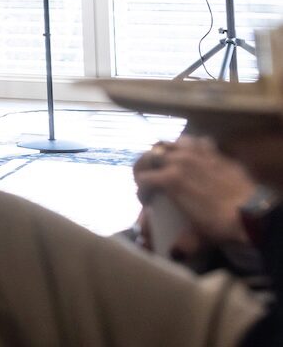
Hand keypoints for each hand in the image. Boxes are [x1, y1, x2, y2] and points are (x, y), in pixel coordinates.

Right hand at [133, 136, 251, 245]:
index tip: (146, 202)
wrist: (253, 213)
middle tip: (149, 179)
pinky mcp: (214, 153)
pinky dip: (190, 146)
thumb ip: (182, 243)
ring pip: (171, 143)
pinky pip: (196, 141)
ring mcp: (197, 154)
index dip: (141, 191)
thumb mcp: (197, 236)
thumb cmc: (220, 224)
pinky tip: (192, 155)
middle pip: (150, 155)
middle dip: (145, 167)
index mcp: (168, 180)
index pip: (142, 178)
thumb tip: (175, 253)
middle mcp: (178, 161)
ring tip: (168, 163)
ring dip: (165, 152)